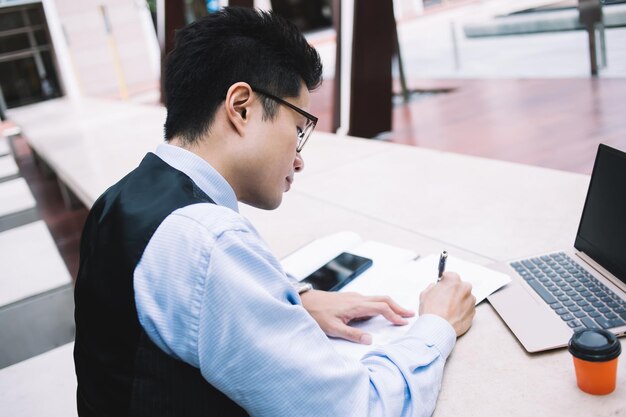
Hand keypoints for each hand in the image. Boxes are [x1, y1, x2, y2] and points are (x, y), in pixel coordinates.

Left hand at [300, 290, 414, 344]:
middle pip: (383, 299)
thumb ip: (352, 334)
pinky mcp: (350, 298)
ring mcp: (354, 297)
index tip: (403, 322)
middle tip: (410, 314)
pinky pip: (371, 299)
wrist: (304, 301)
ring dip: (390, 305)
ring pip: (378, 298)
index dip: (394, 315)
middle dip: (397, 307)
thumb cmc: (316, 314)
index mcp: (356, 305)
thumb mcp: (333, 328)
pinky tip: (382, 311)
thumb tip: (369, 340)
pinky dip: (381, 304)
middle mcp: (357, 298)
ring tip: (399, 313)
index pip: (381, 308)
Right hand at [419, 271, 475, 336]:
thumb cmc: (432, 311)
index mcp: (454, 281)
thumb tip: (435, 288)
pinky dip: (462, 311)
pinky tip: (452, 315)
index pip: (451, 275)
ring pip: (465, 298)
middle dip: (454, 291)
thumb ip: (432, 287)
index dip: (445, 280)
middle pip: (460, 286)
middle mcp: (465, 289)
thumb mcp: (425, 294)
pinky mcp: (473, 313)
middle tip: (445, 298)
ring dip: (459, 301)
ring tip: (448, 309)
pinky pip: (468, 309)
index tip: (443, 284)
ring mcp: (470, 301)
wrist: (438, 328)